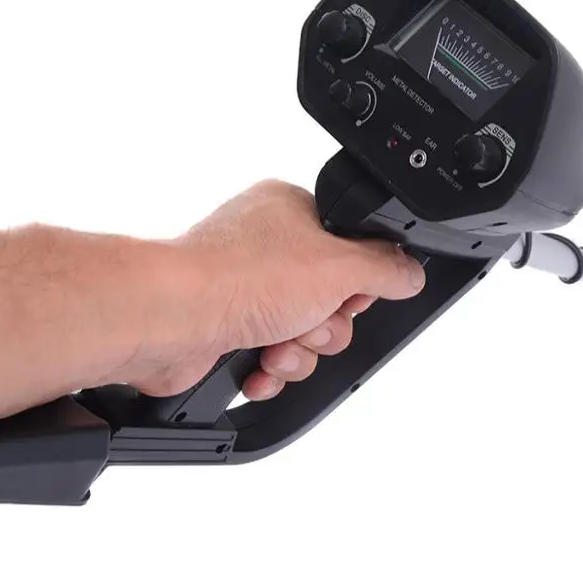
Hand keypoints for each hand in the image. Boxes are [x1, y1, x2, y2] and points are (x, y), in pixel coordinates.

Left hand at [123, 180, 425, 401]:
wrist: (171, 319)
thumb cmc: (238, 277)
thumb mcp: (339, 266)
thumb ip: (386, 268)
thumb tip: (411, 271)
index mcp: (290, 213)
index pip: (350, 250)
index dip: (357, 284)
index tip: (349, 296)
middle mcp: (266, 249)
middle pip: (331, 300)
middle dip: (325, 325)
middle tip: (308, 320)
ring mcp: (244, 290)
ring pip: (303, 334)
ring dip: (299, 351)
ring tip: (278, 345)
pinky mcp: (226, 329)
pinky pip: (270, 357)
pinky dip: (270, 369)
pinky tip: (259, 366)